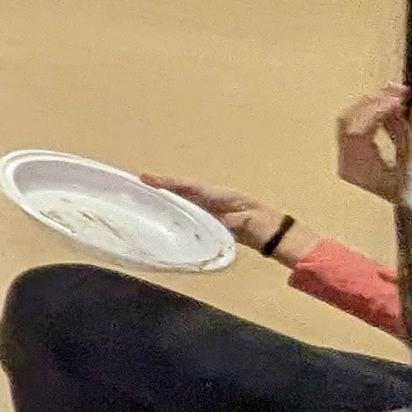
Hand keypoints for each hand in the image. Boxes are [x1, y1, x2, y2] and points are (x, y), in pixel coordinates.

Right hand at [138, 174, 282, 251]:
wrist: (274, 233)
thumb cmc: (262, 225)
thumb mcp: (249, 222)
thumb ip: (234, 221)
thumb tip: (222, 221)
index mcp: (218, 196)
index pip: (188, 186)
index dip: (167, 182)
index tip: (146, 178)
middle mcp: (210, 200)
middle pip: (180, 191)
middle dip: (161, 187)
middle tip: (137, 185)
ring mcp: (209, 209)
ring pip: (182, 202)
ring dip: (165, 199)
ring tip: (143, 200)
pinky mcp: (209, 221)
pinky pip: (187, 215)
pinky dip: (174, 214)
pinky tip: (163, 220)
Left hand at [336, 84, 411, 205]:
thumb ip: (400, 129)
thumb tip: (393, 104)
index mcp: (360, 169)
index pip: (357, 131)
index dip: (376, 110)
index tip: (398, 98)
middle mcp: (346, 164)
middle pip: (349, 121)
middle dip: (373, 102)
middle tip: (397, 90)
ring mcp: (345, 160)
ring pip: (349, 121)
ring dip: (371, 105)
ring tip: (396, 94)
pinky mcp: (350, 156)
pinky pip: (355, 127)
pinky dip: (370, 114)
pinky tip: (389, 106)